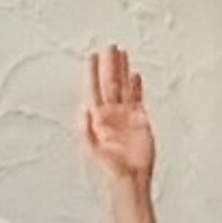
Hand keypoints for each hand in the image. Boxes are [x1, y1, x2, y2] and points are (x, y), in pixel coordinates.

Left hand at [81, 45, 155, 184]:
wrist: (131, 176)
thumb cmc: (110, 166)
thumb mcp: (92, 149)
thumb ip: (86, 129)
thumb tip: (83, 109)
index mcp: (97, 117)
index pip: (94, 89)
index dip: (92, 72)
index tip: (91, 56)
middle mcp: (110, 113)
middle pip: (109, 82)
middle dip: (109, 64)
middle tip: (109, 46)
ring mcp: (125, 114)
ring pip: (123, 86)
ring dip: (122, 69)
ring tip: (121, 53)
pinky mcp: (139, 118)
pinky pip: (136, 97)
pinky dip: (136, 85)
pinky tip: (134, 74)